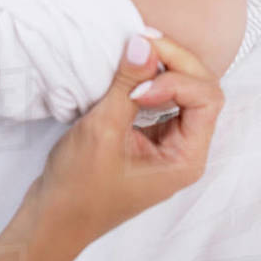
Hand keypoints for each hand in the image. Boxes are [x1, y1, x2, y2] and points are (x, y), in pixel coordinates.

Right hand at [22, 31, 224, 260]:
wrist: (54, 217)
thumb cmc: (77, 188)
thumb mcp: (101, 131)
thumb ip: (126, 85)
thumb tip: (143, 43)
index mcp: (186, 158)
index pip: (206, 99)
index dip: (176, 79)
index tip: (137, 84)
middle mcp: (187, 150)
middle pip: (201, 89)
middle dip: (174, 62)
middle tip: (142, 43)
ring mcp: (171, 143)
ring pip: (187, 90)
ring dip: (165, 66)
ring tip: (137, 51)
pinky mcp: (154, 137)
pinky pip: (167, 98)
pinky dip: (153, 78)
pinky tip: (134, 69)